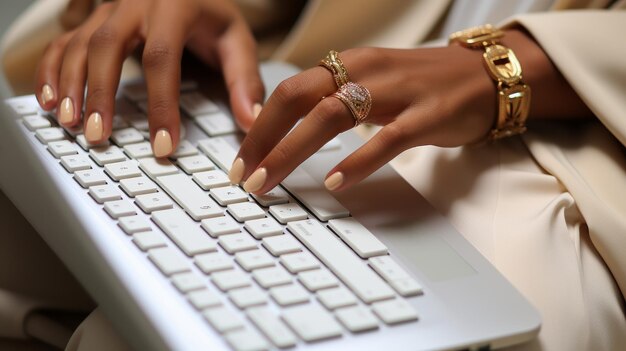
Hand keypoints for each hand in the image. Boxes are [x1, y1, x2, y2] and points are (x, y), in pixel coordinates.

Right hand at [35, 0, 263, 155]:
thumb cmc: (212, 16)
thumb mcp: (236, 40)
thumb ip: (244, 79)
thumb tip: (251, 121)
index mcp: (175, 6)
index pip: (164, 58)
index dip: (162, 104)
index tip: (164, 144)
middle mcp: (136, 3)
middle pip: (108, 46)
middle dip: (101, 93)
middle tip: (100, 136)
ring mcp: (110, 10)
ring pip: (80, 43)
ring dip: (71, 84)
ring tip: (72, 123)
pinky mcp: (95, 20)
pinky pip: (64, 41)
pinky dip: (51, 70)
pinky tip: (50, 101)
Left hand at [231, 30, 590, 193]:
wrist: (486, 75)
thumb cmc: (421, 85)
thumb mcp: (370, 83)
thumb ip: (332, 101)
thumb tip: (286, 131)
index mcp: (347, 63)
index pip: (288, 91)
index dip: (257, 125)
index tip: (239, 158)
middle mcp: (365, 70)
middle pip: (298, 99)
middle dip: (263, 139)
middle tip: (241, 175)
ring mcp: (396, 91)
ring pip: (331, 117)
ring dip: (292, 152)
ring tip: (268, 181)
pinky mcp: (427, 115)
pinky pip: (386, 138)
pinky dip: (356, 161)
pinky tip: (334, 182)